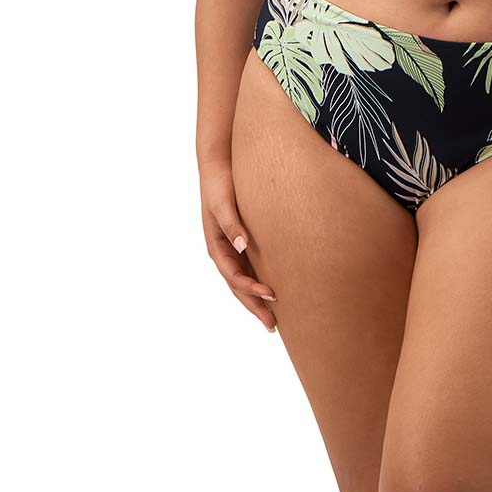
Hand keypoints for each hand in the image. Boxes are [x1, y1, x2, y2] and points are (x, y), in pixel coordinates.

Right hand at [199, 160, 277, 332]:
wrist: (219, 165)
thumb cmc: (220, 184)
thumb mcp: (223, 202)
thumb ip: (231, 223)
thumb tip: (242, 245)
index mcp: (216, 246)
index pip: (234, 276)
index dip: (251, 289)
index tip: (272, 296)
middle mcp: (223, 251)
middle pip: (238, 286)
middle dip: (254, 306)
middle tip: (273, 326)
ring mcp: (231, 248)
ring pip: (244, 280)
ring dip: (256, 299)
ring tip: (274, 318)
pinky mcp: (241, 240)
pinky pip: (250, 267)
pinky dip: (259, 281)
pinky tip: (274, 289)